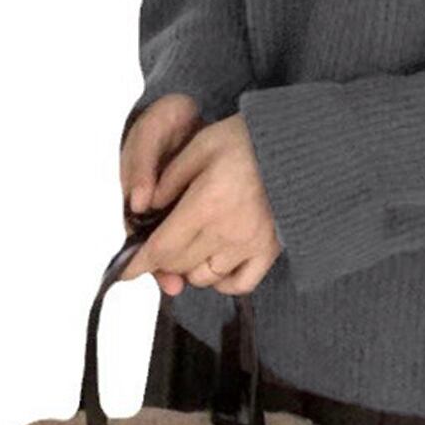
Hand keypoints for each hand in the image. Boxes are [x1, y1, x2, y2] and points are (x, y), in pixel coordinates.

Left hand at [118, 114, 280, 297]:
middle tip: (159, 242)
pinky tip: (216, 262)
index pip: (161, 248)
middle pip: (178, 264)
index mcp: (206, 204)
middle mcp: (227, 232)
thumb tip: (145, 207)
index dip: (137, 264)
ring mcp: (250, 245)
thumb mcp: (201, 145)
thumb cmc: (250, 141)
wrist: (302, 147)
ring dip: (189, 267)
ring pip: (204, 277)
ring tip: (191, 244)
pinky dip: (221, 280)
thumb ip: (169, 178)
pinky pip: (239, 284)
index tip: (122, 271)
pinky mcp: (269, 251)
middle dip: (161, 259)